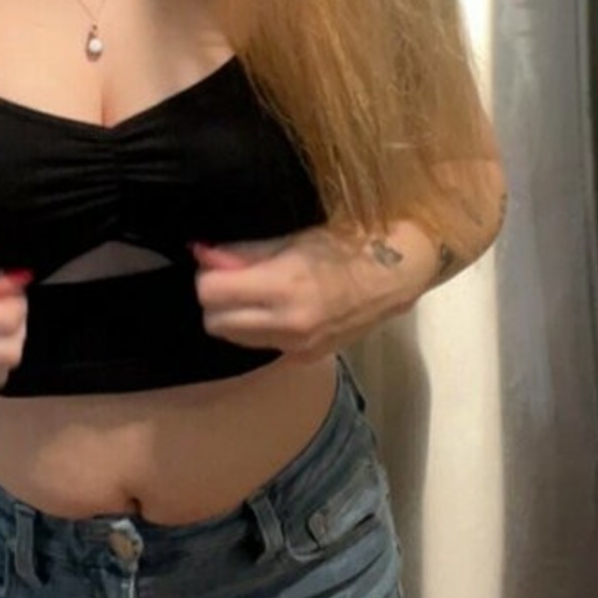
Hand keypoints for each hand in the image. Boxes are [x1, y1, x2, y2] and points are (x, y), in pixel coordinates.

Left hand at [190, 222, 439, 361]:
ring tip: (256, 292)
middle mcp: (287, 325)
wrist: (396, 275)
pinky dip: (259, 329)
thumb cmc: (348, 244)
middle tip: (234, 278)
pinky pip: (262, 346)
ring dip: (234, 317)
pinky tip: (280, 309)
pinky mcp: (305, 359)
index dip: (208, 275)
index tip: (219, 262)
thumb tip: (201, 253)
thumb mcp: (294, 238)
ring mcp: (297, 348)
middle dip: (215, 300)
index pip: (210, 293)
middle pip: (214, 323)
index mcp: (284, 288)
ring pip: (234, 339)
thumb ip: (244, 251)